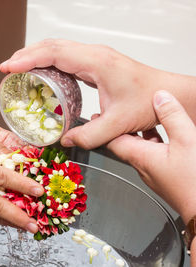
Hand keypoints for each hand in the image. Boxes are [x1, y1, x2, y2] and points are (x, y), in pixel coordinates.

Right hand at [0, 39, 195, 148]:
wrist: (165, 92)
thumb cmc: (147, 101)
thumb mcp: (118, 124)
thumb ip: (90, 136)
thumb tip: (66, 141)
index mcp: (96, 63)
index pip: (54, 53)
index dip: (28, 59)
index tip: (9, 67)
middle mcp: (93, 54)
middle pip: (51, 45)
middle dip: (26, 54)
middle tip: (7, 67)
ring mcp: (94, 56)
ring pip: (57, 47)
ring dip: (35, 55)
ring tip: (18, 68)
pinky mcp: (95, 63)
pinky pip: (65, 56)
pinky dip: (48, 61)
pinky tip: (41, 73)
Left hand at [107, 90, 195, 224]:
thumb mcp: (187, 140)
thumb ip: (172, 117)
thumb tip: (159, 97)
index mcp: (140, 157)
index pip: (112, 140)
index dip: (103, 126)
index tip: (97, 114)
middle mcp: (143, 168)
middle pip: (125, 143)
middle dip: (122, 126)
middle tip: (118, 111)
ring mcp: (154, 175)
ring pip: (141, 149)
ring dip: (140, 134)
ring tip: (144, 118)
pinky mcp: (166, 179)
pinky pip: (154, 157)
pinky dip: (155, 143)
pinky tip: (167, 138)